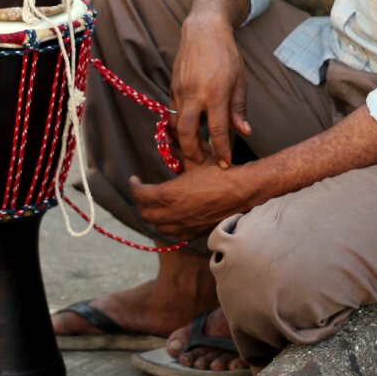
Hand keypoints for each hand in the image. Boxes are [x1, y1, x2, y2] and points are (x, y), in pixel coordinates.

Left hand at [129, 161, 250, 239]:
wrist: (242, 191)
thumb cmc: (220, 173)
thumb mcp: (196, 159)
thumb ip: (178, 152)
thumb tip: (167, 140)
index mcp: (170, 194)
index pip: (140, 195)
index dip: (134, 186)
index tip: (134, 180)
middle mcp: (173, 213)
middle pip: (145, 214)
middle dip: (141, 202)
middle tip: (144, 192)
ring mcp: (184, 225)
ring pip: (159, 227)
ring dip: (155, 216)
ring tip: (157, 206)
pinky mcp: (196, 232)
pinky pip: (176, 234)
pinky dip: (171, 227)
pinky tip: (175, 218)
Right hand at [170, 14, 250, 167]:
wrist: (204, 31)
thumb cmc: (227, 55)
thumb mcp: (240, 80)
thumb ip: (239, 108)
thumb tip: (244, 132)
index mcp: (216, 93)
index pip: (217, 130)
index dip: (221, 150)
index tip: (225, 163)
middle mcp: (195, 94)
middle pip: (187, 132)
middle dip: (192, 151)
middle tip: (200, 161)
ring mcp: (180, 90)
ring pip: (176, 124)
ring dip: (182, 140)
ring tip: (193, 149)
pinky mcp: (172, 86)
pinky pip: (172, 111)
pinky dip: (177, 125)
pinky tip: (184, 131)